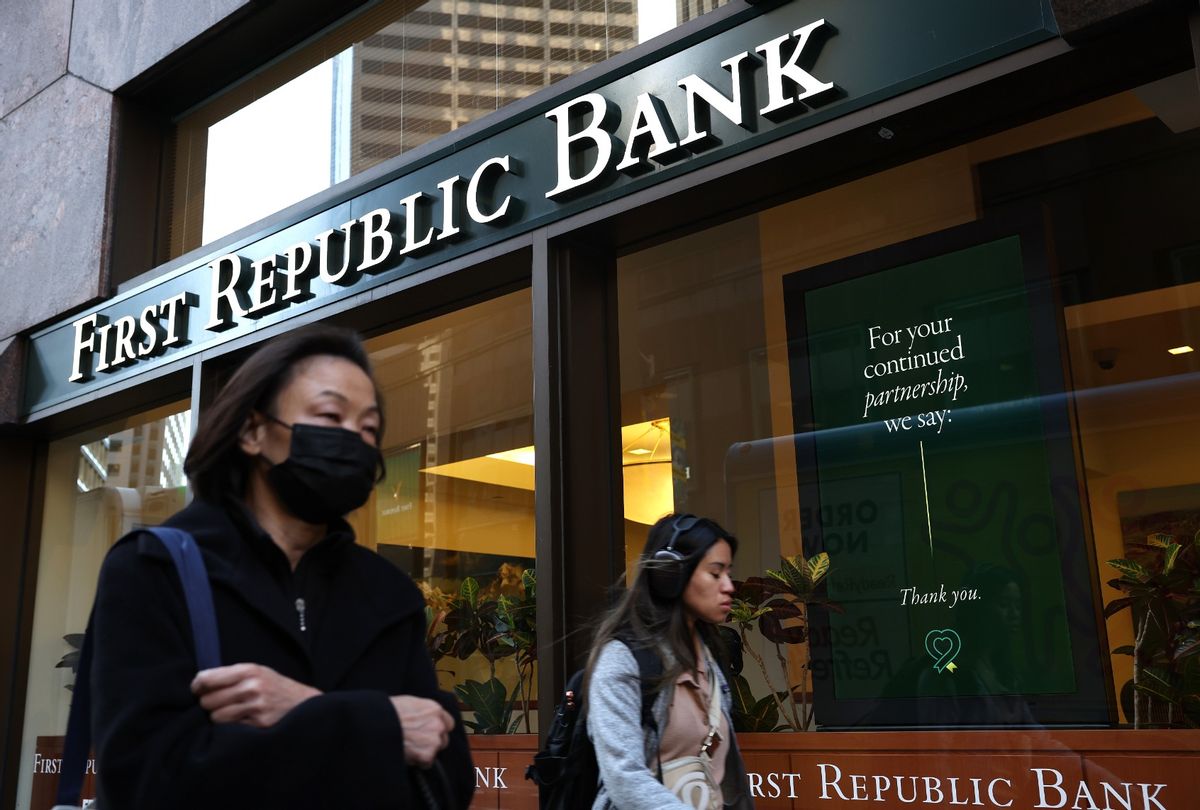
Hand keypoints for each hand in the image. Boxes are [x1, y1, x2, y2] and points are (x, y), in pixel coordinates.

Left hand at [192, 663, 320, 727]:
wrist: (304, 703)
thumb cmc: (274, 686)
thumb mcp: (257, 671)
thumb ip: (232, 675)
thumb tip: (199, 684)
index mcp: (249, 670)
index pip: (208, 679)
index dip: (197, 686)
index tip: (197, 690)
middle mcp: (252, 687)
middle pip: (208, 700)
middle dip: (208, 702)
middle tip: (215, 702)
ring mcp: (256, 707)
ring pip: (216, 717)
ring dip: (218, 716)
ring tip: (229, 712)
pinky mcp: (258, 725)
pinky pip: (229, 728)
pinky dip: (230, 726)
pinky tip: (240, 720)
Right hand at [390, 695, 454, 767]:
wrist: (378, 725)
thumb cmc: (388, 713)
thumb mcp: (409, 703)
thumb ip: (423, 712)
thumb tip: (423, 718)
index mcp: (434, 709)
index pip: (448, 723)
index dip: (437, 729)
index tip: (430, 733)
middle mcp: (438, 724)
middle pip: (443, 738)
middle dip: (432, 742)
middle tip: (417, 743)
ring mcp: (434, 740)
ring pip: (435, 751)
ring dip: (425, 752)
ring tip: (409, 748)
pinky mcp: (427, 755)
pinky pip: (427, 763)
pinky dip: (418, 762)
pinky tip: (408, 755)